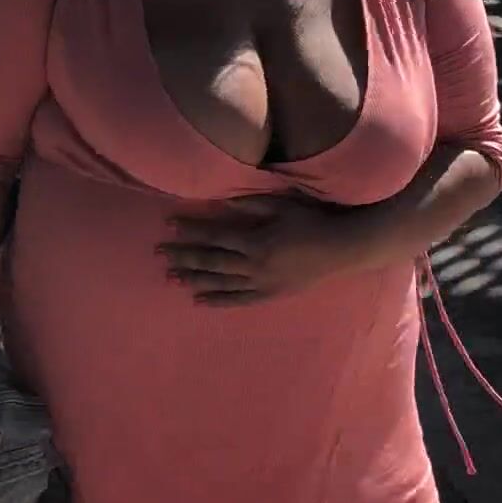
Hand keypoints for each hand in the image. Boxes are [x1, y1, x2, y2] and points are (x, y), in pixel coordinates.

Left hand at [159, 196, 354, 306]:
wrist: (341, 250)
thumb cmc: (313, 221)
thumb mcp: (282, 205)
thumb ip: (252, 204)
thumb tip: (224, 202)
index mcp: (256, 241)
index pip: (215, 235)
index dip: (192, 230)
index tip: (170, 225)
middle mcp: (254, 265)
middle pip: (212, 261)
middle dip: (184, 256)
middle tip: (160, 254)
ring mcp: (261, 283)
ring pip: (220, 282)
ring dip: (194, 279)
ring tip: (171, 278)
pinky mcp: (270, 294)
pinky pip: (238, 300)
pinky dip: (218, 300)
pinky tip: (199, 300)